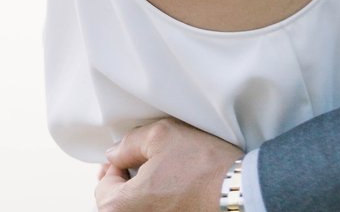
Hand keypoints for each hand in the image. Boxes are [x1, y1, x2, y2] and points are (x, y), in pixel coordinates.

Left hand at [95, 119, 239, 211]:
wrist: (235, 190)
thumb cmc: (201, 167)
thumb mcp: (161, 135)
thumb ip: (128, 142)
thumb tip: (114, 153)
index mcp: (118, 207)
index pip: (104, 183)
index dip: (120, 162)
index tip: (136, 154)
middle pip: (117, 200)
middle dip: (130, 180)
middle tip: (152, 163)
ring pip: (136, 207)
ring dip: (144, 193)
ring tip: (167, 177)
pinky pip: (154, 211)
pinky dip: (159, 203)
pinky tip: (176, 190)